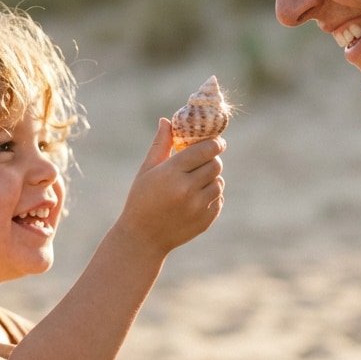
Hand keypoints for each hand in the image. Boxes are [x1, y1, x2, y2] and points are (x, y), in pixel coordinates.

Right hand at [117, 120, 223, 254]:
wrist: (143, 238)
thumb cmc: (141, 200)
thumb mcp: (147, 171)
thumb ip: (160, 145)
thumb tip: (166, 121)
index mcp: (172, 173)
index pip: (206, 149)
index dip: (215, 143)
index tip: (217, 142)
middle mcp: (187, 189)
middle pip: (215, 164)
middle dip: (211, 160)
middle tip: (204, 161)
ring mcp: (198, 207)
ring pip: (219, 182)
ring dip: (211, 179)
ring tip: (196, 182)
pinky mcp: (205, 220)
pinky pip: (218, 200)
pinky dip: (211, 197)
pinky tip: (195, 199)